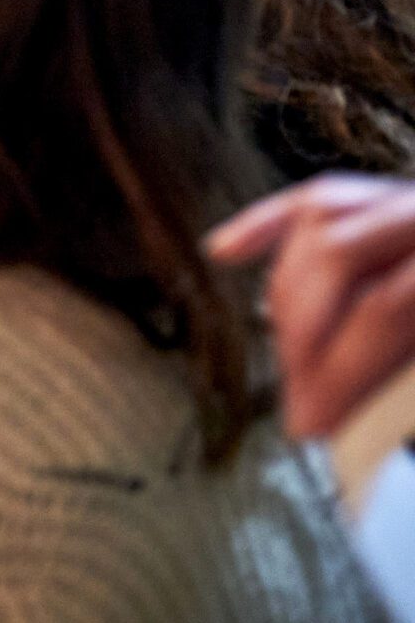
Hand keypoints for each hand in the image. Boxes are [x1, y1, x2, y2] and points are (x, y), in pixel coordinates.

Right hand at [209, 174, 414, 438]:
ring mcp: (405, 197)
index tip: (314, 431)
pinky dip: (266, 224)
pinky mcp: (385, 191)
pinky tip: (225, 251)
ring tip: (283, 357)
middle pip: (339, 261)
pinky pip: (318, 195)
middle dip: (304, 341)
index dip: (344, 371)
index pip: (386, 308)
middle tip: (296, 405)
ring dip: (286, 294)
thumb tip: (385, 428)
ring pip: (322, 223)